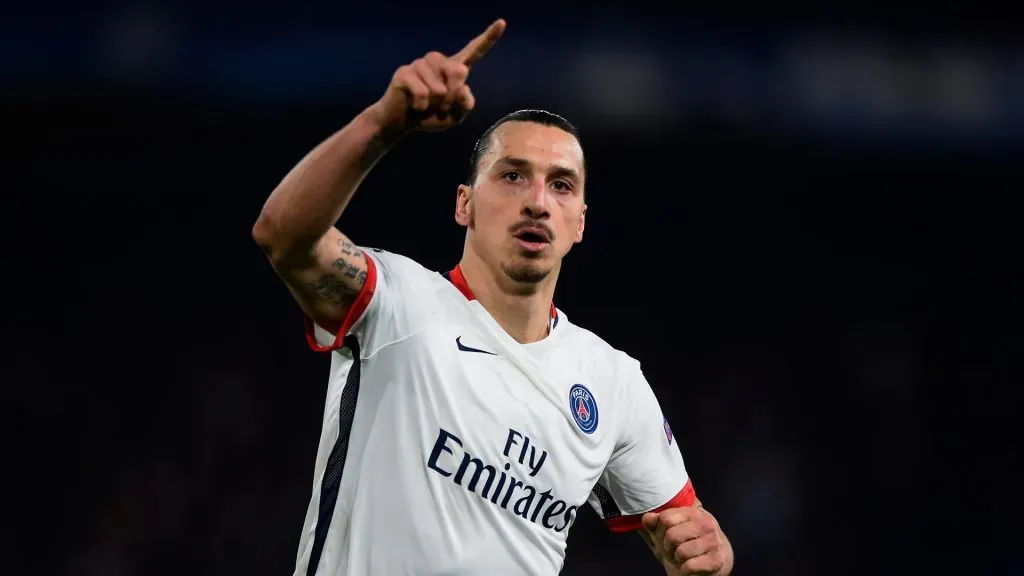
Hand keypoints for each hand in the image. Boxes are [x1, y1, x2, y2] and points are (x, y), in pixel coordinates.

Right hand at [369, 18, 505, 132]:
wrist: (402, 123)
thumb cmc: (430, 116)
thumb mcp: (455, 116)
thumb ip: (465, 104)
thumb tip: (463, 89)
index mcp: (454, 68)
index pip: (474, 51)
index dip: (489, 37)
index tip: (502, 23)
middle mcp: (438, 61)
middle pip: (459, 71)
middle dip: (453, 96)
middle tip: (442, 107)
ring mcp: (420, 64)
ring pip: (439, 88)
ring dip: (435, 104)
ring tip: (426, 105)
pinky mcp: (404, 72)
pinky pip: (422, 93)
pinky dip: (421, 107)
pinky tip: (415, 106)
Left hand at [642, 506, 728, 574]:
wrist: (709, 564)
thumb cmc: (685, 545)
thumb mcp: (666, 532)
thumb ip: (655, 523)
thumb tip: (647, 518)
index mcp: (693, 512)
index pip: (665, 518)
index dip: (659, 532)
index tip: (665, 537)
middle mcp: (706, 523)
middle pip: (671, 535)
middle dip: (667, 548)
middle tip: (673, 550)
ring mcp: (714, 541)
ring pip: (681, 552)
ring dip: (677, 559)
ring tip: (682, 558)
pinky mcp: (717, 560)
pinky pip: (689, 566)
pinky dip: (685, 570)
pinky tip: (690, 566)